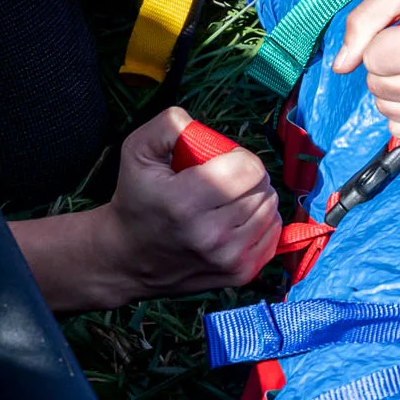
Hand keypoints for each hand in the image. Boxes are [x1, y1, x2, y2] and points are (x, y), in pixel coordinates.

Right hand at [13, 107, 279, 309]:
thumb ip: (169, 125)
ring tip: (229, 200)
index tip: (221, 162)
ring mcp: (227, 258)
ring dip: (256, 198)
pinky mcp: (240, 274)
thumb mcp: (137, 151)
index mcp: (185, 202)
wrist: (127, 258)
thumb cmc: (136, 198)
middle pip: (263, 188)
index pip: (249, 169)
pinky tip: (238, 220)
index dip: (239, 157)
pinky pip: (273, 234)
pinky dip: (262, 222)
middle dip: (248, 177)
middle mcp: (210, 235)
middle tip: (224, 180)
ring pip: (271, 210)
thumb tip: (199, 124)